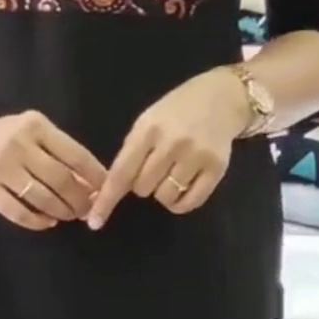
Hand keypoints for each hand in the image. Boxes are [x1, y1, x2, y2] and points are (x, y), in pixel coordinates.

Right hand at [0, 111, 105, 231]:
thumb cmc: (2, 136)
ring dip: (62, 211)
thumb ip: (58, 150)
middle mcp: (19, 145)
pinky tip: (48, 222)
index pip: (75, 155)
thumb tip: (91, 181)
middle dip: (80, 199)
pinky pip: (19, 212)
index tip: (105, 190)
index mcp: (35, 127)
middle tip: (87, 210)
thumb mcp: (31, 131)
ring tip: (69, 215)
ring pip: (42, 198)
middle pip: (61, 180)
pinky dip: (38, 221)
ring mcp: (1, 169)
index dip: (95, 177)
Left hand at [88, 70, 247, 228]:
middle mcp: (172, 143)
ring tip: (172, 174)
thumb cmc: (178, 110)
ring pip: (165, 197)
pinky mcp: (217, 169)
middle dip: (143, 184)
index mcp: (148, 129)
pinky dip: (181, 203)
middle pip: (142, 188)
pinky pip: (190, 202)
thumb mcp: (149, 120)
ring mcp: (196, 156)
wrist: (223, 97)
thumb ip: (132, 151)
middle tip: (156, 167)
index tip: (94, 221)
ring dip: (163, 192)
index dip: (106, 199)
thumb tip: (111, 188)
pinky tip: (183, 188)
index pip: (122, 172)